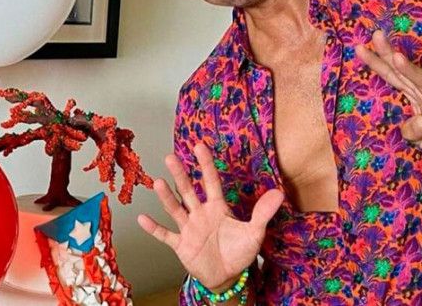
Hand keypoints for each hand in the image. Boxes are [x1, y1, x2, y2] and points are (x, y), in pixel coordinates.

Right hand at [137, 144, 283, 289]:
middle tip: (171, 157)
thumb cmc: (239, 251)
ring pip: (176, 210)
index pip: (211, 182)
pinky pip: (166, 236)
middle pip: (188, 191)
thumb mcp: (255, 232)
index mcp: (217, 207)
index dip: (205, 165)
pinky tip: (142, 219)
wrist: (227, 276)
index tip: (199, 146)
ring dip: (166, 198)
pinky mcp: (181, 245)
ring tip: (157, 183)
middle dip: (181, 175)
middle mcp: (200, 214)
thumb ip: (263, 213)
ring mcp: (189, 229)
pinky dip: (154, 229)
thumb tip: (279, 193)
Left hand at [355, 30, 421, 155]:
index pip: (391, 75)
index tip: (360, 48)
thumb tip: (420, 119)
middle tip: (374, 35)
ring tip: (397, 57)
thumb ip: (411, 131)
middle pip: (401, 69)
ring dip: (408, 68)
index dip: (376, 62)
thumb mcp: (420, 138)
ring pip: (420, 79)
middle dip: (387, 53)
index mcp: (412, 94)